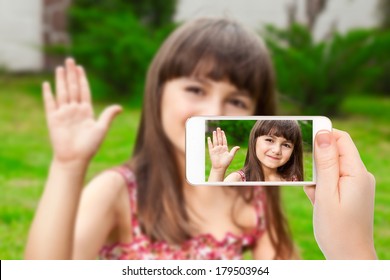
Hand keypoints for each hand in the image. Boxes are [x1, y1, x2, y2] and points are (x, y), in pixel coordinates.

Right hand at [43, 58, 121, 163]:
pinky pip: (50, 103)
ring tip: (60, 68)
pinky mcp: (53, 119)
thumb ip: (108, 115)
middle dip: (71, 74)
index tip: (81, 68)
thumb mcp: (101, 128)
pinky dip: (48, 94)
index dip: (82, 79)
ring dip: (61, 80)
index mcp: (86, 111)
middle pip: (72, 88)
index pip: (84, 91)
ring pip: (62, 92)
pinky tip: (47, 84)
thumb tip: (120, 106)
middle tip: (70, 60)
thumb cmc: (90, 146)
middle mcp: (74, 110)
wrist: (75, 158)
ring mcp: (63, 113)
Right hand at [207, 127, 239, 171]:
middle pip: (219, 139)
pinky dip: (209, 142)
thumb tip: (238, 146)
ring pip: (215, 141)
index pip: (224, 140)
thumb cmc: (226, 163)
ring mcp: (216, 149)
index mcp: (225, 148)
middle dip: (219, 134)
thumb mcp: (231, 156)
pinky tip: (209, 138)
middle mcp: (220, 148)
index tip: (223, 131)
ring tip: (214, 131)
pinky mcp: (212, 152)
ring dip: (215, 136)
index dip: (223, 136)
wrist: (220, 168)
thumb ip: (234, 150)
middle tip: (218, 128)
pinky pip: (210, 145)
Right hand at [304, 129, 375, 258]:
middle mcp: (359, 176)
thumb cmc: (336, 229)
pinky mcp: (350, 193)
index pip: (342, 139)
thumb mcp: (326, 194)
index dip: (323, 134)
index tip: (302, 138)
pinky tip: (317, 200)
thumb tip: (323, 133)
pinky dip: (321, 186)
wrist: (349, 257)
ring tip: (313, 194)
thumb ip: (325, 163)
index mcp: (356, 173)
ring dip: (317, 175)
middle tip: (306, 177)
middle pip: (335, 152)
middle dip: (317, 159)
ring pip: (331, 167)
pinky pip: (332, 180)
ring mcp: (356, 185)